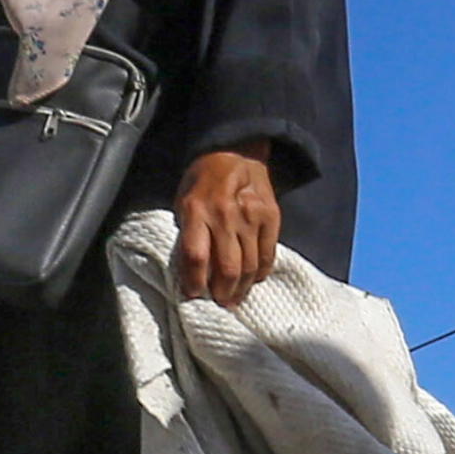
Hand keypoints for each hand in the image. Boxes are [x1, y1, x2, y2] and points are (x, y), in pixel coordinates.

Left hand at [173, 148, 281, 304]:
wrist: (236, 151)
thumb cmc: (202, 181)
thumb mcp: (183, 201)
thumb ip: (188, 234)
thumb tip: (191, 273)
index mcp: (196, 210)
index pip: (196, 256)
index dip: (194, 282)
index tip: (193, 294)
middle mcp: (225, 214)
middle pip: (227, 267)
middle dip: (222, 293)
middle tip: (219, 302)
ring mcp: (252, 216)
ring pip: (250, 266)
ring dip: (241, 289)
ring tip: (234, 298)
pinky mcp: (271, 217)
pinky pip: (267, 255)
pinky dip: (260, 273)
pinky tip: (252, 280)